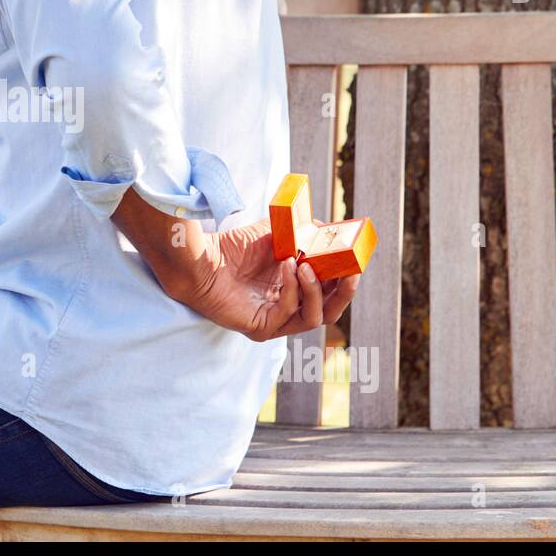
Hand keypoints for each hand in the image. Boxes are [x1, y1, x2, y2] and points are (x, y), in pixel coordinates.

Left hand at [180, 218, 359, 340]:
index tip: (356, 259)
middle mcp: (287, 309)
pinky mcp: (261, 328)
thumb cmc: (232, 248)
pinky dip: (293, 288)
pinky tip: (288, 266)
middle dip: (343, 291)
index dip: (345, 279)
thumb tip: (328, 227)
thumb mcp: (275, 235)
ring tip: (308, 264)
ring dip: (316, 289)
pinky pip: (288, 312)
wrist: (199, 259)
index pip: (330, 292)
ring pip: (315, 317)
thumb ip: (301, 232)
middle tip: (351, 271)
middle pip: (329, 310)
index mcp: (294, 290)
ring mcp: (275, 321)